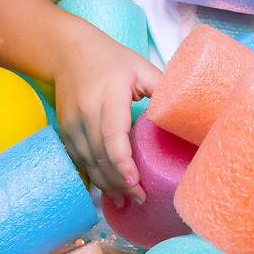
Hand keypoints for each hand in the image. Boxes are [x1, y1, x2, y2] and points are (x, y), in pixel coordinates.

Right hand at [54, 33, 160, 207]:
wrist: (67, 50)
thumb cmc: (110, 58)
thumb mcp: (140, 67)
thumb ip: (163, 87)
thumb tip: (188, 110)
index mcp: (108, 97)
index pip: (112, 136)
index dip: (122, 161)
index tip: (135, 180)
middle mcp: (86, 113)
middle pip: (100, 156)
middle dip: (119, 182)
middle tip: (140, 199)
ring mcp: (72, 123)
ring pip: (87, 162)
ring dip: (106, 185)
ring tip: (126, 202)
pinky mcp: (66, 130)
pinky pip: (79, 159)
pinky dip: (93, 177)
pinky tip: (107, 190)